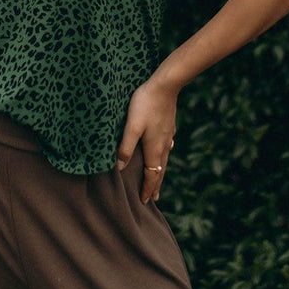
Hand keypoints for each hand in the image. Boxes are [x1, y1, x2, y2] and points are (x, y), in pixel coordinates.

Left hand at [116, 79, 177, 203]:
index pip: (151, 176)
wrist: (165, 86)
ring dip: (160, 172)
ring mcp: (168, 135)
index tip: (144, 202)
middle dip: (155, 185)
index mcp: (154, 149)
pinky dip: (164, 155)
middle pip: (159, 171)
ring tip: (159, 179)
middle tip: (153, 199)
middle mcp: (163, 146)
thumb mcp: (132, 126)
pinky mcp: (169, 125)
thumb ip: (125, 147)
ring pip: (164, 159)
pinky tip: (166, 150)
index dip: (147, 189)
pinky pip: (167, 146)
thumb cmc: (145, 105)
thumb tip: (119, 167)